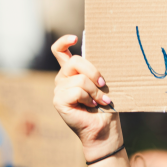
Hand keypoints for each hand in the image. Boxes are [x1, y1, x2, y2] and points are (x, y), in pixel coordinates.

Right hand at [52, 35, 121, 160]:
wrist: (104, 128)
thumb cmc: (107, 104)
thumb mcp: (103, 83)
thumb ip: (97, 70)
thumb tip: (108, 54)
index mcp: (72, 72)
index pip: (60, 51)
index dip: (64, 42)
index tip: (74, 38)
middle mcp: (62, 78)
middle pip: (75, 62)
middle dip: (94, 72)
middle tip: (104, 85)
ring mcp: (58, 90)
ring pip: (80, 79)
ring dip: (95, 90)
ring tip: (101, 100)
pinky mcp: (58, 101)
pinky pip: (76, 91)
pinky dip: (88, 98)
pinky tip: (92, 105)